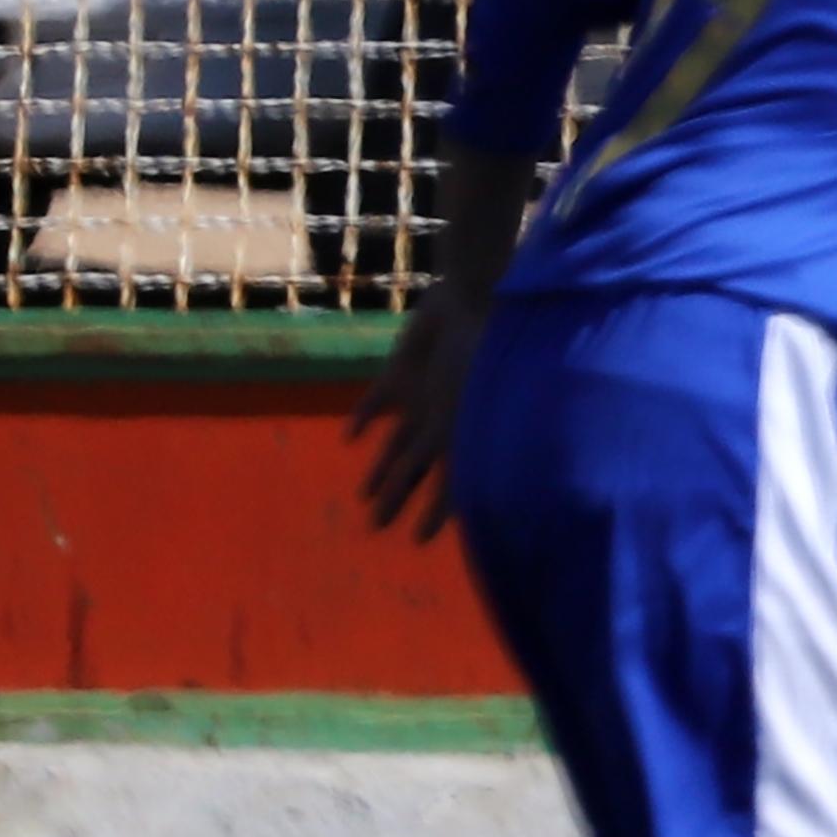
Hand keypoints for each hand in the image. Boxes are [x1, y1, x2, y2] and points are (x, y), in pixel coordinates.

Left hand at [350, 287, 491, 542]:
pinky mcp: (399, 373)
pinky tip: (349, 438)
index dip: (436, 513)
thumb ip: (464, 441)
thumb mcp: (478, 400)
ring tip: (366, 496)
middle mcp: (438, 423)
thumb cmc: (487, 346)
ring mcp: (418, 399)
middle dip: (398, 498)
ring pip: (394, 443)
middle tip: (377, 526)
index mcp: (460, 434)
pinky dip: (364, 418)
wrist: (473, 296)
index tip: (421, 540)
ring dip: (380, 469)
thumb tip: (464, 488)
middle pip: (414, 470)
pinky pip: (377, 401)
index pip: (449, 485)